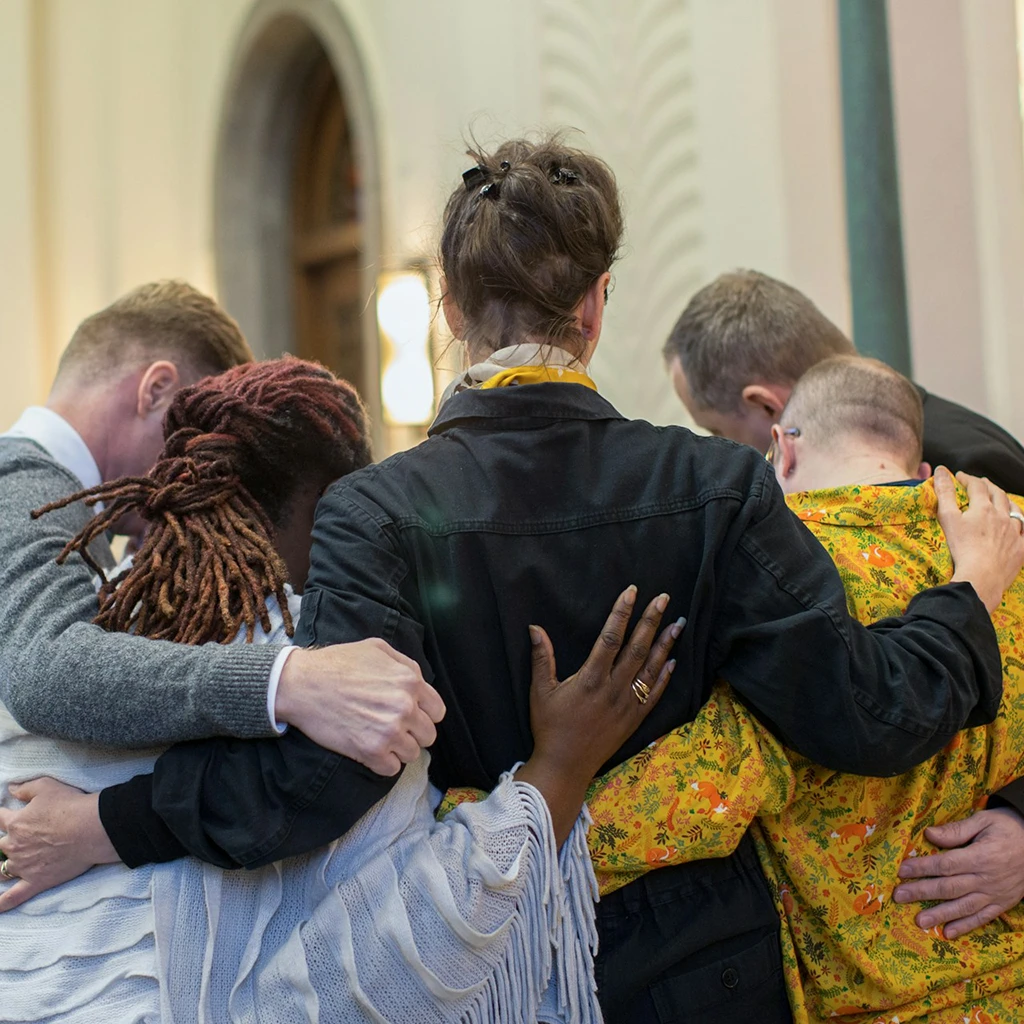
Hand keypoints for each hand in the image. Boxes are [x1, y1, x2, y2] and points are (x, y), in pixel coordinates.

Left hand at [0, 778, 118, 911]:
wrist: (91, 829)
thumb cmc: (70, 805)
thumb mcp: (46, 786)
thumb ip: (24, 788)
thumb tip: (10, 789)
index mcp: (15, 823)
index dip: (2, 815)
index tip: (6, 814)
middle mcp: (14, 846)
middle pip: (0, 847)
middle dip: (6, 842)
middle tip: (23, 839)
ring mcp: (23, 866)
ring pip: (2, 870)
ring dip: (2, 867)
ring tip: (7, 865)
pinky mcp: (36, 881)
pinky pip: (13, 897)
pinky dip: (2, 903)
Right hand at [275, 639, 445, 775]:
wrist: (302, 684)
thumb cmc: (337, 663)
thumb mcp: (378, 649)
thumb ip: (405, 664)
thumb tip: (420, 682)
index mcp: (410, 681)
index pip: (437, 712)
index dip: (424, 714)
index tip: (411, 716)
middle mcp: (405, 707)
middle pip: (428, 735)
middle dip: (413, 733)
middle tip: (393, 728)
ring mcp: (390, 731)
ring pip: (412, 754)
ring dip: (397, 749)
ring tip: (379, 738)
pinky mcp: (371, 751)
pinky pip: (392, 769)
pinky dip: (382, 763)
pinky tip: (369, 749)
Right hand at [517, 586, 680, 842]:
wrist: (565, 766)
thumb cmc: (549, 727)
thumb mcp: (540, 691)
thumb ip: (541, 657)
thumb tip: (535, 627)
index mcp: (590, 678)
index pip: (611, 637)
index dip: (621, 612)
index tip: (631, 592)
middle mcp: (613, 689)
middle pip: (637, 648)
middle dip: (651, 620)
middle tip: (664, 598)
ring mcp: (627, 705)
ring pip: (651, 669)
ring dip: (665, 644)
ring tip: (678, 623)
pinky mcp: (634, 720)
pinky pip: (655, 695)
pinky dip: (665, 677)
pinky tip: (673, 661)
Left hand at [893, 807, 1023, 937]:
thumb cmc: (1006, 829)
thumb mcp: (983, 821)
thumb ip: (956, 830)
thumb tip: (929, 834)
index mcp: (981, 857)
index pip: (946, 865)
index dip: (922, 868)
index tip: (902, 871)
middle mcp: (987, 879)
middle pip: (950, 887)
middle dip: (923, 892)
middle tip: (899, 896)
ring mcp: (995, 894)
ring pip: (964, 907)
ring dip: (940, 915)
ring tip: (919, 921)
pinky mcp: (1002, 903)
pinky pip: (982, 918)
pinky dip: (965, 926)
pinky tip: (948, 933)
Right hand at [937, 467, 1023, 611]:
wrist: (981, 576)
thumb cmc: (962, 548)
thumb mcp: (948, 518)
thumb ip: (944, 493)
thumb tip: (941, 470)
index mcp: (984, 508)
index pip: (976, 486)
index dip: (967, 479)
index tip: (959, 477)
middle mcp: (1002, 516)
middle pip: (998, 494)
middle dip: (988, 486)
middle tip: (979, 484)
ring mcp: (1014, 532)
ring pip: (1014, 510)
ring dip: (1006, 501)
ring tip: (1000, 499)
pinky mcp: (1021, 548)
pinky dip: (1021, 524)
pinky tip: (1018, 525)